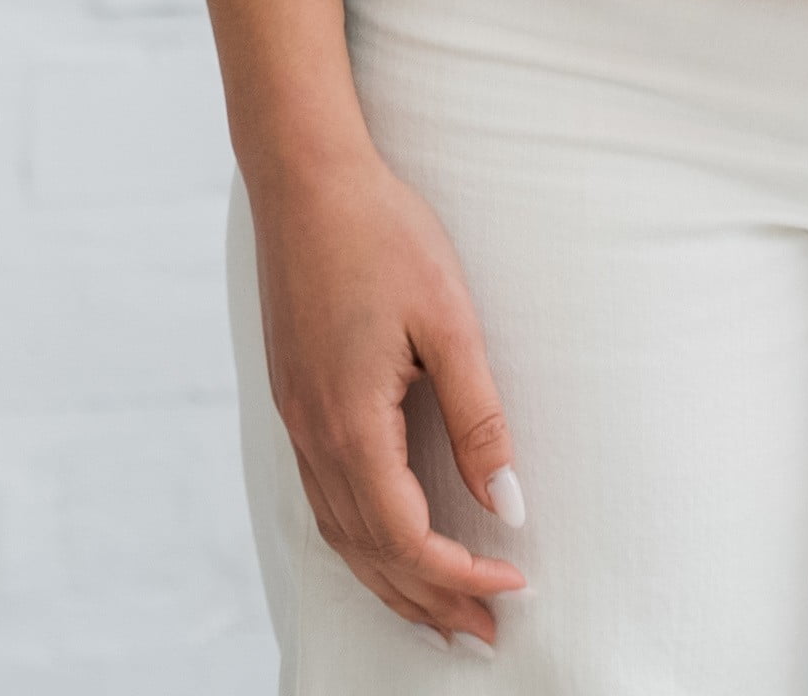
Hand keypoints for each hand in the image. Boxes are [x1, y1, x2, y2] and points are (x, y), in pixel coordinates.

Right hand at [253, 141, 530, 646]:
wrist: (302, 172)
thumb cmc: (381, 233)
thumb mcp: (451, 323)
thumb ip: (479, 420)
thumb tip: (508, 504)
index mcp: (349, 417)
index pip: (405, 534)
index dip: (460, 574)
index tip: (514, 585)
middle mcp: (311, 428)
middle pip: (367, 549)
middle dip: (428, 599)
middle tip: (485, 634)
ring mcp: (294, 413)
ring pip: (338, 530)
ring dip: (390, 580)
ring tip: (439, 614)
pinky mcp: (292, 395)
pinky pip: (321, 495)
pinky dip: (359, 540)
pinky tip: (385, 545)